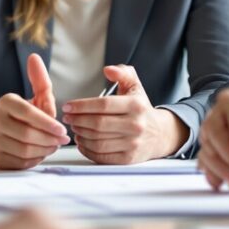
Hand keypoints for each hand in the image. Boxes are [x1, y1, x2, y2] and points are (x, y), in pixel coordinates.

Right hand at [0, 54, 68, 169]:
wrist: (1, 134)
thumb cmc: (26, 115)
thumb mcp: (36, 97)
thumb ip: (40, 80)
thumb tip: (34, 57)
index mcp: (5, 102)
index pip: (26, 112)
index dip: (46, 123)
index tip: (63, 130)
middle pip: (26, 134)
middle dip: (49, 139)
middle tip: (62, 140)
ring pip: (24, 150)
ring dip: (45, 150)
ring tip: (54, 145)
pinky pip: (20, 163)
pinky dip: (36, 160)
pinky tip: (42, 153)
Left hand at [62, 65, 187, 163]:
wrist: (160, 134)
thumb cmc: (141, 109)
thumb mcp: (135, 86)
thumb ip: (122, 73)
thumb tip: (108, 70)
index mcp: (136, 105)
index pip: (103, 105)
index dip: (81, 106)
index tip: (68, 106)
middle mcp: (135, 125)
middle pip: (98, 124)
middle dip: (77, 120)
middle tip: (68, 118)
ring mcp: (132, 143)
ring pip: (97, 141)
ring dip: (80, 135)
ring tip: (75, 128)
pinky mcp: (128, 158)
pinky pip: (101, 156)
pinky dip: (87, 150)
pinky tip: (82, 142)